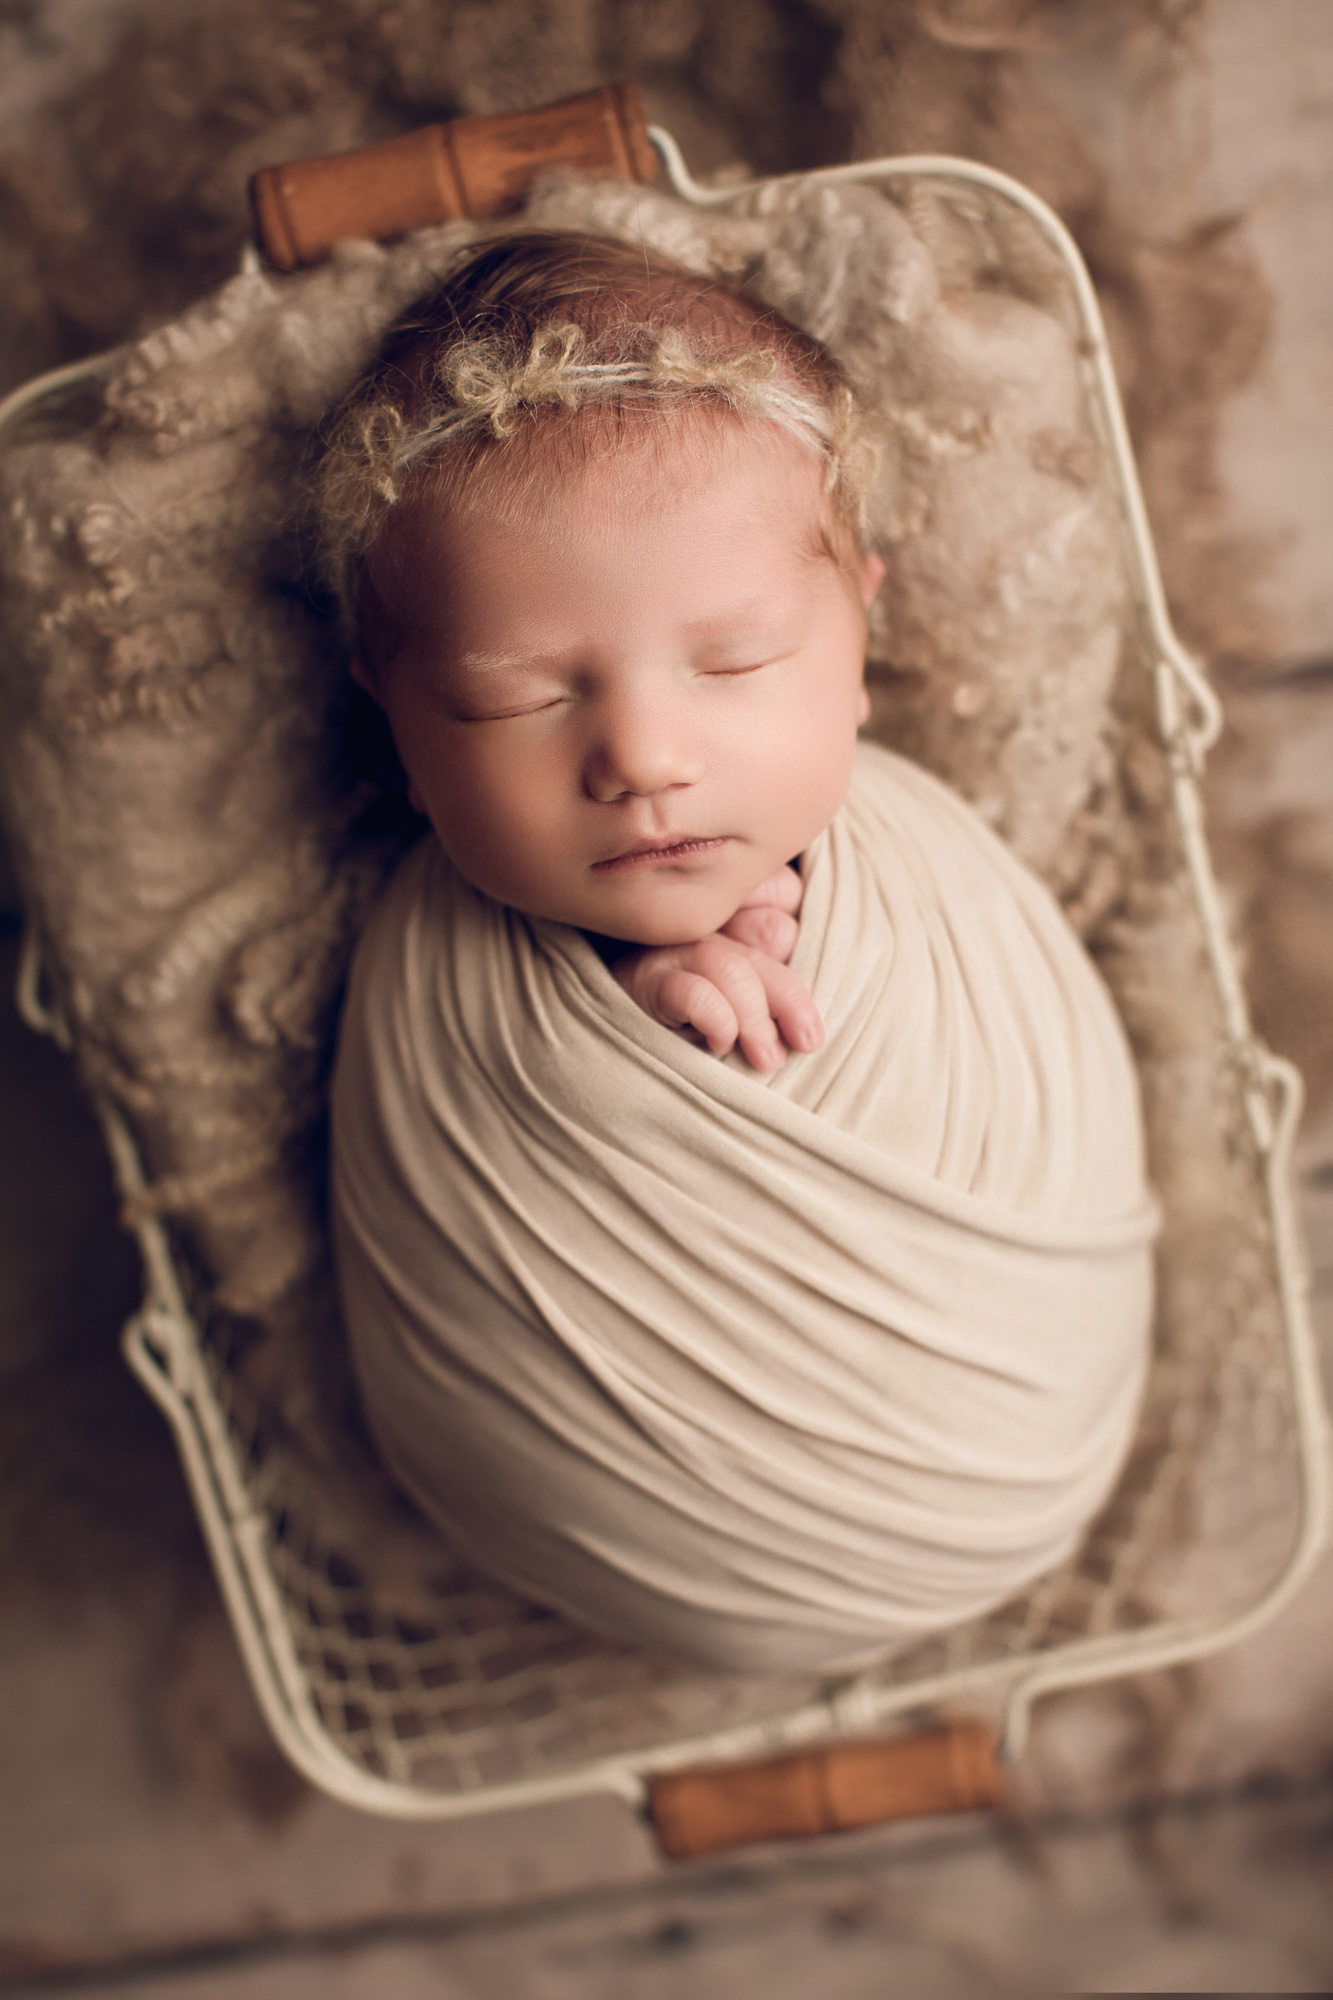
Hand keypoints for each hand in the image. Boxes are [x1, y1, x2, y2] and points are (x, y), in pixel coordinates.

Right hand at [612, 866, 823, 1070]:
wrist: (606, 1020)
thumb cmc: (684, 994)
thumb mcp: (733, 966)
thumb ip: (768, 961)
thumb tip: (809, 1017)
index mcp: (729, 897)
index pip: (784, 891)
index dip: (795, 934)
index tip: (790, 975)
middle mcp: (701, 913)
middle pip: (770, 933)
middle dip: (790, 995)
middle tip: (807, 1042)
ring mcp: (669, 944)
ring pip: (732, 967)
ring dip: (757, 1019)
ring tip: (767, 1059)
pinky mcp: (644, 981)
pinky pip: (695, 994)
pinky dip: (717, 1022)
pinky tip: (718, 1044)